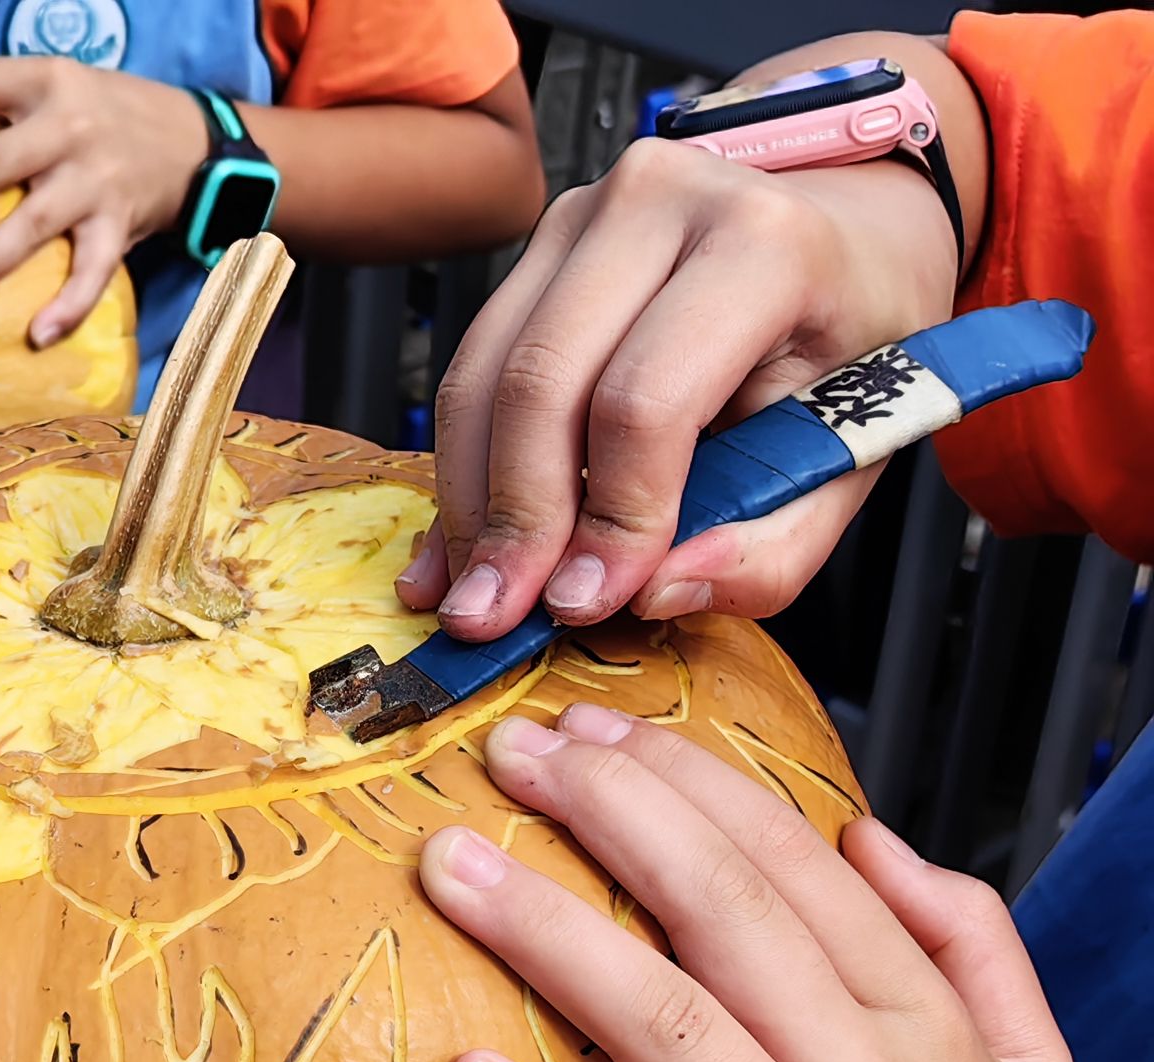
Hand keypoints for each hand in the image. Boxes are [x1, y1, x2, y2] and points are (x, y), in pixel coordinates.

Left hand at [0, 58, 206, 345]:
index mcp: (40, 82)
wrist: (189, 138)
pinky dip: (68, 307)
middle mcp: (67, 129)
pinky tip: (36, 337)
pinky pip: (93, 273)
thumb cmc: (97, 113)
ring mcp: (96, 181)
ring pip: (33, 225)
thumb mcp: (48, 85)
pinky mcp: (123, 225)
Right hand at [401, 140, 960, 637]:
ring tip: (471, 593)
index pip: (647, 400)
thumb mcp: (851, 456)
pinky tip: (455, 547)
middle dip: (513, 518)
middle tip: (494, 616)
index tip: (583, 603)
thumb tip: (655, 592)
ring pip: (483, 376)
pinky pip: (471, 368)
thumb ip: (773, 546)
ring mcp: (582, 215)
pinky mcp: (538, 248)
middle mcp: (659, 202)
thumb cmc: (848, 343)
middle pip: (541, 383)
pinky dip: (462, 469)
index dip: (608, 515)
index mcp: (764, 245)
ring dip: (469, 501)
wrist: (846, 232)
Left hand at [419, 704, 1153, 1061]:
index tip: (592, 729)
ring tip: (451, 864)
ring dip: (549, 933)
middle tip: (508, 749)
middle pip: (725, 913)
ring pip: (669, 1024)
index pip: (794, 864)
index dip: (686, 782)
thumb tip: (870, 836)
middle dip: (609, 813)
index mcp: (923, 1028)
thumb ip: (968, 944)